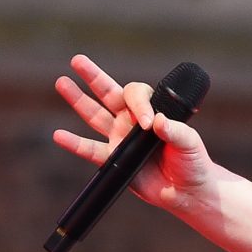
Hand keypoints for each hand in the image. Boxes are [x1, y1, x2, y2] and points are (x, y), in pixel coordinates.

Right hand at [51, 53, 216, 214]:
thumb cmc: (193, 162)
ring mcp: (120, 139)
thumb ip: (175, 131)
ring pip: (94, 115)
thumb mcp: (189, 143)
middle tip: (77, 60)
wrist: (188, 191)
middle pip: (108, 93)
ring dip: (78, 100)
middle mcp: (132, 121)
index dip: (139, 105)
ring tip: (62, 82)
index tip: (148, 124)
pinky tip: (58, 135)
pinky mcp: (114, 160)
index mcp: (152, 111)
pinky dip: (74, 144)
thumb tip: (156, 122)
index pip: (136, 95)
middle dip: (93, 76)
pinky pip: (91, 150)